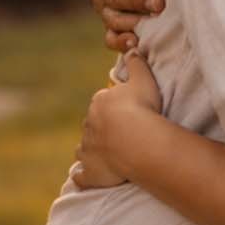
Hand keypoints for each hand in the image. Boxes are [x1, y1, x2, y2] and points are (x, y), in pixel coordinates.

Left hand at [72, 54, 164, 189]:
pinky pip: (82, 175)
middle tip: (119, 135)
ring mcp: (87, 149)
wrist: (137, 141)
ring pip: (84, 148)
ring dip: (91, 151)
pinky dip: (83, 176)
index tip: (125, 114)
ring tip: (105, 156)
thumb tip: (131, 47)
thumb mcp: (143, 79)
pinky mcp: (90, 171)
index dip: (113, 109)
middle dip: (101, 129)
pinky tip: (85, 178)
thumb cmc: (142, 109)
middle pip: (92, 125)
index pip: (102, 103)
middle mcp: (88, 125)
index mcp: (100, 103)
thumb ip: (136, 63)